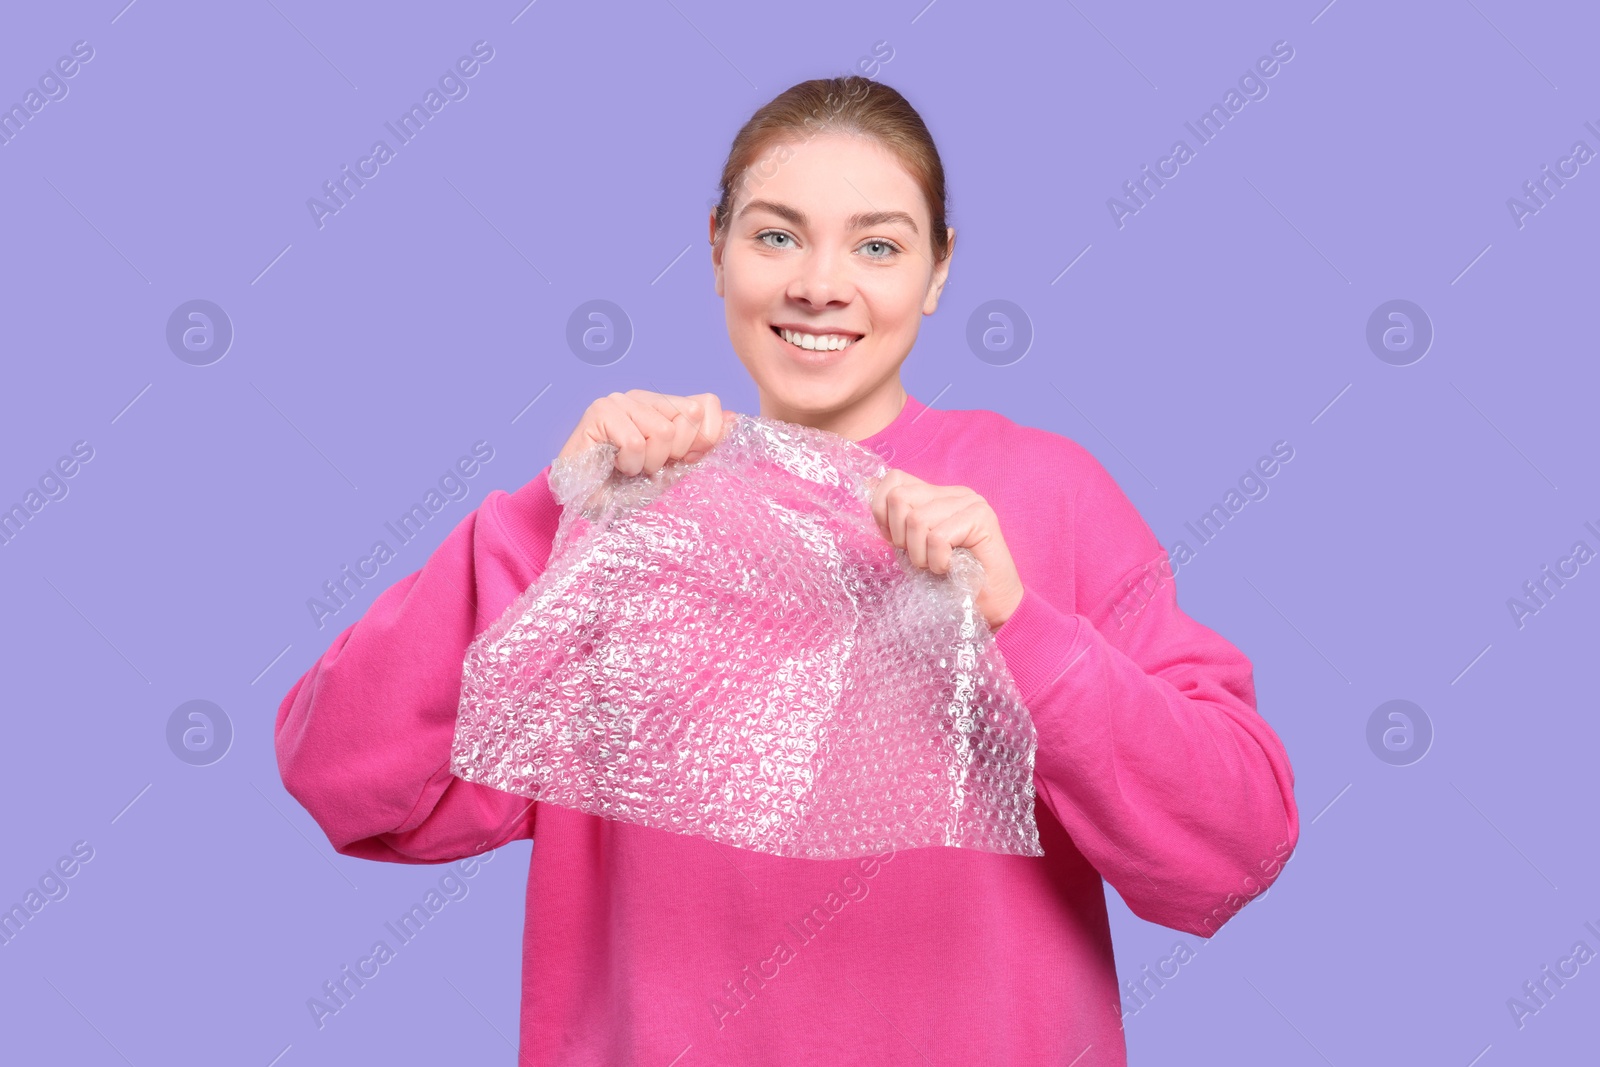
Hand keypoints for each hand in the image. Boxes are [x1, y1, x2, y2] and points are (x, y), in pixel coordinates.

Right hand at [558, 390, 736, 476]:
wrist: (588, 505)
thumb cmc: (630, 487)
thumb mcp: (677, 467)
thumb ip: (704, 444)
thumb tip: (736, 419)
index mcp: (664, 405)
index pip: (705, 404)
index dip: (701, 440)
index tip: (679, 461)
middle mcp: (643, 397)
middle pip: (688, 417)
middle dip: (673, 455)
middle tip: (648, 467)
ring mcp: (620, 400)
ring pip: (662, 431)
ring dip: (648, 462)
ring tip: (630, 467)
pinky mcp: (600, 412)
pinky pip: (634, 441)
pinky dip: (628, 463)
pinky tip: (615, 466)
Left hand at [870, 469, 1024, 630]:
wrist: (991, 606)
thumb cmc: (950, 580)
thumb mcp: (913, 547)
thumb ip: (897, 522)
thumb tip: (868, 491)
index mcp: (937, 494)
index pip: (894, 480)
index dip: (883, 513)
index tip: (896, 542)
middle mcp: (954, 492)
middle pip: (899, 498)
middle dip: (901, 537)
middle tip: (921, 558)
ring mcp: (970, 502)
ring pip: (917, 520)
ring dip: (920, 555)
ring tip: (937, 566)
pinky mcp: (981, 518)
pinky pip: (937, 538)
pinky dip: (937, 562)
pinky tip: (951, 569)